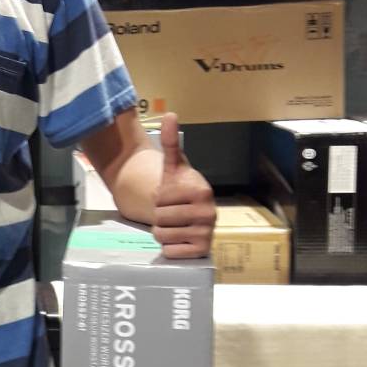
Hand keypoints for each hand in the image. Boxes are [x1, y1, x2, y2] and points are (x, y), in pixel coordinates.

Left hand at [151, 113, 215, 259]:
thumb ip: (170, 142)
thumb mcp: (174, 165)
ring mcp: (207, 233)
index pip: (158, 201)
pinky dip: (170, 248)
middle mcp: (208, 212)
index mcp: (201, 190)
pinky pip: (170, 252)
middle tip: (172, 213)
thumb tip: (169, 114)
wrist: (192, 212)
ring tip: (176, 225)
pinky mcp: (202, 251)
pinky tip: (181, 239)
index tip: (171, 198)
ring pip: (162, 236)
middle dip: (160, 218)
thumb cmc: (180, 188)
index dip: (158, 200)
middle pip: (159, 220)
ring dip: (163, 232)